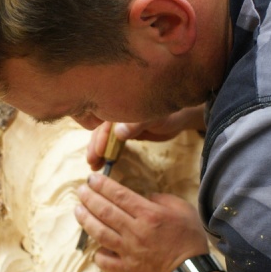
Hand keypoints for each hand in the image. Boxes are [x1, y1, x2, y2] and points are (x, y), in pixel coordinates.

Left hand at [75, 172, 209, 271]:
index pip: (119, 195)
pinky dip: (98, 254)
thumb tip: (146, 196)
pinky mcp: (127, 269)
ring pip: (100, 233)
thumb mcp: (183, 211)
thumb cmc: (189, 241)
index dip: (102, 185)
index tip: (92, 179)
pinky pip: (105, 262)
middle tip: (80, 191)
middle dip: (89, 198)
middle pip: (105, 211)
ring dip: (86, 221)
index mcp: (149, 215)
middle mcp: (135, 231)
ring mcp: (128, 251)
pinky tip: (94, 247)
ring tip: (78, 211)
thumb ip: (163, 199)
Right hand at [87, 108, 205, 169]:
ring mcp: (120, 123)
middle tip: (92, 162)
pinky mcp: (124, 132)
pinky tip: (103, 162)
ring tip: (94, 165)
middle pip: (101, 130)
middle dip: (95, 146)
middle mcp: (117, 113)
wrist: (179, 119)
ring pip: (105, 138)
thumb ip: (136, 124)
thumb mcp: (154, 118)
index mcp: (121, 105)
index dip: (100, 137)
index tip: (98, 152)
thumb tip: (118, 133)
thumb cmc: (168, 115)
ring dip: (98, 151)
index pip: (105, 122)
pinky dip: (107, 152)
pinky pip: (112, 142)